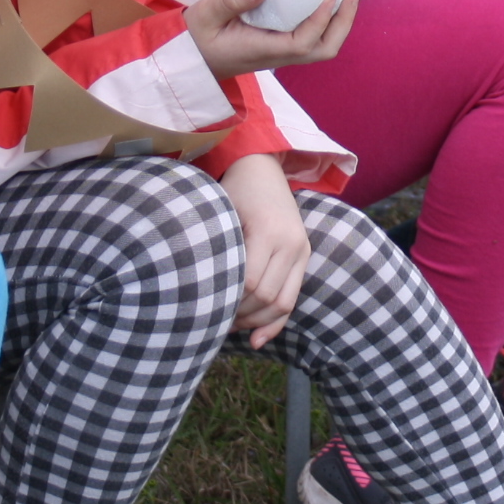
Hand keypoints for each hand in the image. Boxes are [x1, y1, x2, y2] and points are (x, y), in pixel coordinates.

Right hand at [184, 0, 360, 79]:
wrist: (187, 60)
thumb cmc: (195, 38)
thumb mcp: (205, 15)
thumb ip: (232, 0)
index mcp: (262, 51)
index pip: (302, 43)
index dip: (320, 20)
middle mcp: (278, 55)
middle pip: (323, 50)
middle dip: (343, 21)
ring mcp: (281, 52)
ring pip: (321, 45)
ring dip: (339, 19)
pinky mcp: (279, 45)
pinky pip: (311, 36)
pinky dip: (326, 18)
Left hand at [219, 154, 310, 348]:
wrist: (261, 165)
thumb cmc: (232, 189)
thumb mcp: (220, 213)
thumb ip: (217, 249)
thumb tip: (198, 292)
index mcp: (267, 229)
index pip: (250, 282)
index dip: (229, 301)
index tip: (207, 308)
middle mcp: (290, 241)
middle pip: (267, 296)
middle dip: (240, 315)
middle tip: (215, 321)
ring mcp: (301, 248)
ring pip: (283, 302)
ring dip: (257, 321)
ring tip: (231, 327)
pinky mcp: (304, 254)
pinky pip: (294, 297)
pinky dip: (277, 322)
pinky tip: (257, 339)